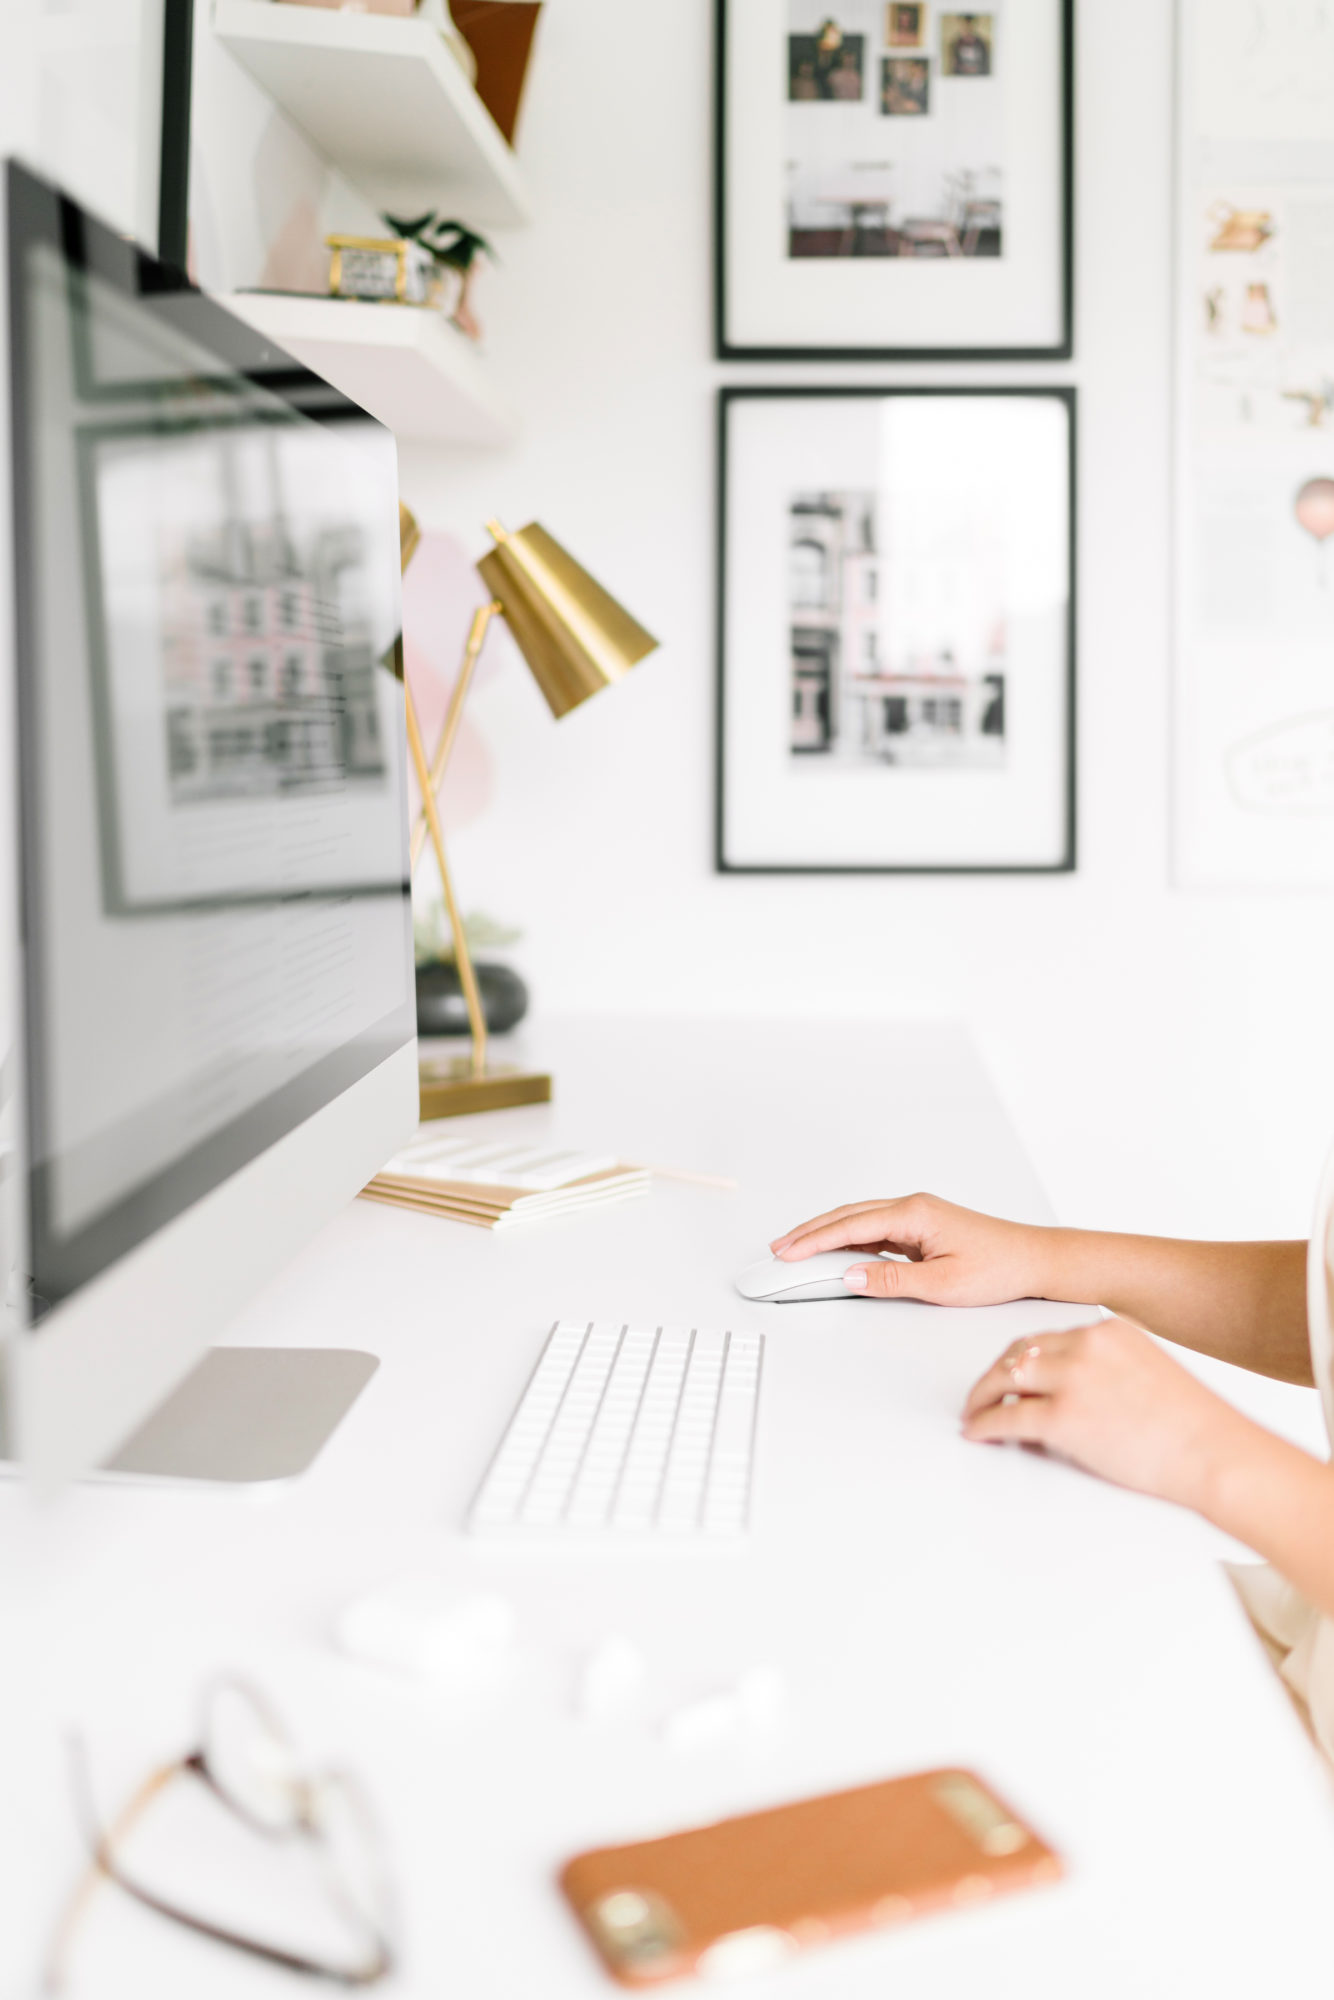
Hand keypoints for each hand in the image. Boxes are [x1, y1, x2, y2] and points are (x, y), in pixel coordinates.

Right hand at [769, 1194, 1049, 1303]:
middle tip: (779, 1249)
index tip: (786, 1252)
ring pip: (859, 1220)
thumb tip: (849, 1276)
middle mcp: (912, 1207)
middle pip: (848, 1216)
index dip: (813, 1240)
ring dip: (827, 1233)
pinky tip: (836, 1252)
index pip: (850, 1225)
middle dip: (809, 1232)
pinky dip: (849, 1239)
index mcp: (914, 1213)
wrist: (1034, 1259)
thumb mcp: (942, 1284)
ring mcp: (916, 1215)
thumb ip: (891, 1280)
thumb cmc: (999, 1267)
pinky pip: (875, 1230)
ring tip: (797, 1249)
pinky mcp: (921, 1227)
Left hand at [962, 1316, 1244, 1507]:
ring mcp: (1072, 1379)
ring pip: (1005, 1379)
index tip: (1011, 1373)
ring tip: (975, 1412)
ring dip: (983, 1396)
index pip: (1048, 1338)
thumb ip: (1108, 1371)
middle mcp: (1087, 1346)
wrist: (1216, 1454)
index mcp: (1110, 1331)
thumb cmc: (1196, 1427)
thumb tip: (1068, 1392)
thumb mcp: (1150, 1373)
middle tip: (982, 1393)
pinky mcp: (1062, 1417)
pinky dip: (985, 1425)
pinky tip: (978, 1431)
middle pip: (1019, 1353)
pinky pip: (1007, 1418)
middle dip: (996, 1374)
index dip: (1023, 1359)